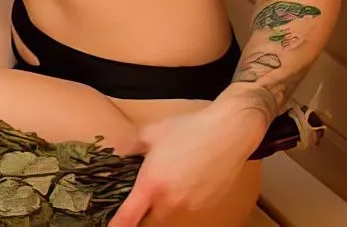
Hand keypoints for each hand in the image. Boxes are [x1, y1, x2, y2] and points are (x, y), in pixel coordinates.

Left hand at [107, 102, 265, 225]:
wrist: (229, 131)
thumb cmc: (188, 129)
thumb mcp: (150, 133)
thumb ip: (130, 148)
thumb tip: (118, 154)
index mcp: (151, 185)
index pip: (127, 218)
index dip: (116, 226)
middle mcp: (170, 201)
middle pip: (149, 217)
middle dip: (144, 208)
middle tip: (146, 188)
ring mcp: (191, 206)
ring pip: (170, 212)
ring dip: (166, 201)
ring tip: (173, 175)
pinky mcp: (207, 204)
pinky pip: (188, 207)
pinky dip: (184, 198)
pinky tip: (190, 176)